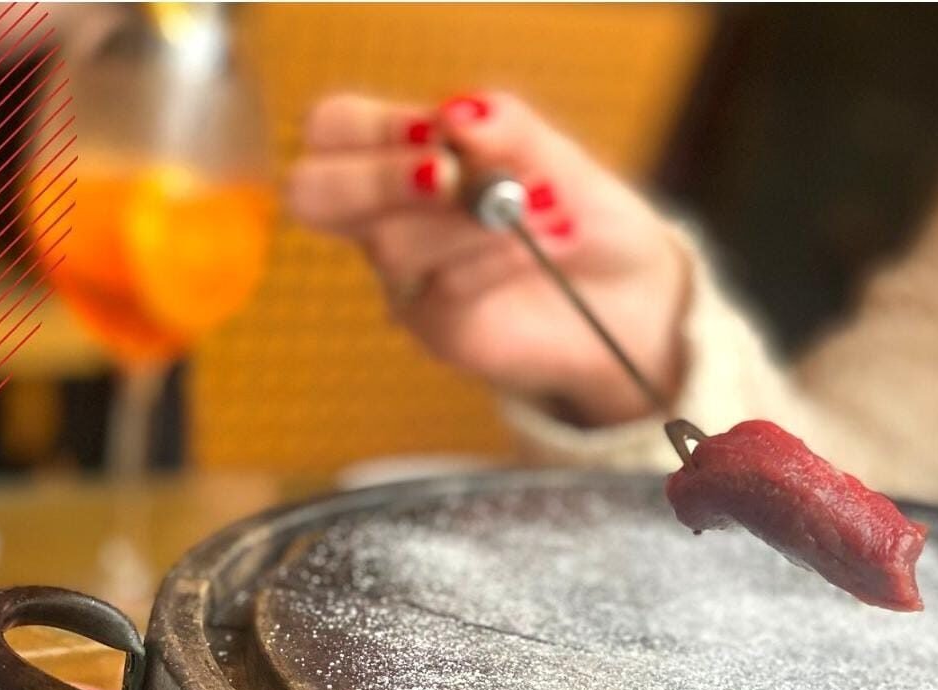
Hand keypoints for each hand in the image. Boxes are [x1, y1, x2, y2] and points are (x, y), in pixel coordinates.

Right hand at [288, 91, 690, 425]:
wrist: (624, 293)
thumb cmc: (577, 212)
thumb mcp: (552, 153)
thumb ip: (505, 127)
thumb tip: (456, 113)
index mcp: (403, 160)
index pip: (333, 130)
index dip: (374, 125)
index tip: (444, 130)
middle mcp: (389, 219)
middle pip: (312, 193)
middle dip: (377, 178)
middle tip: (446, 176)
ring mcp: (407, 279)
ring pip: (393, 245)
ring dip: (471, 221)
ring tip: (547, 210)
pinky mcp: (436, 328)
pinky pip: (443, 288)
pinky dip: (497, 258)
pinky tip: (544, 244)